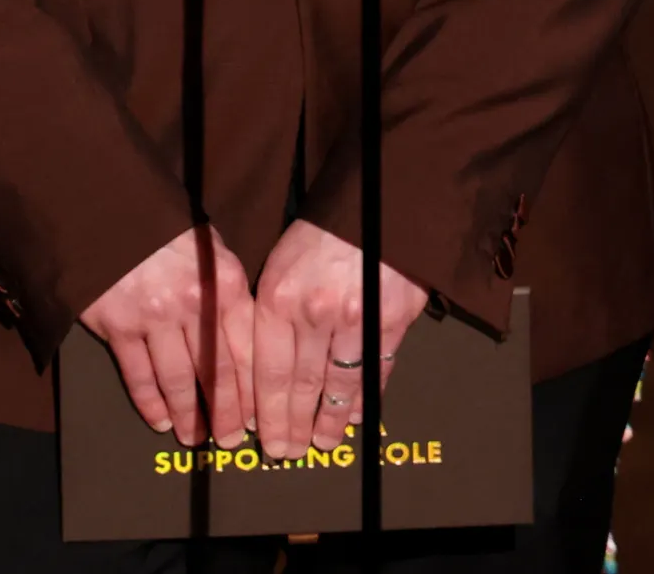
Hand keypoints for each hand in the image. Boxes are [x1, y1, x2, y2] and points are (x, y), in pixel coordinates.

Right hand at [79, 226, 254, 447]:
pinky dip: (150, 403)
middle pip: (216, 372)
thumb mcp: (208, 246)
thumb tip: (244, 334)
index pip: (247, 348)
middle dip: (227, 413)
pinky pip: (138, 375)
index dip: (254, 389)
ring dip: (189, 416)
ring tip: (195, 437)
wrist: (104, 206)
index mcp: (223, 282)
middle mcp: (193, 303)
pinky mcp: (117, 325)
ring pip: (177, 381)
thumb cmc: (161, 227)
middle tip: (230, 439)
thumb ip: (226, 288)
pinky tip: (160, 420)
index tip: (260, 416)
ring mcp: (153, 316)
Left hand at [251, 218, 429, 458]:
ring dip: (329, 421)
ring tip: (323, 444)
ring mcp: (355, 318)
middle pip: (300, 385)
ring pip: (338, 384)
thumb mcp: (280, 262)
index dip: (265, 411)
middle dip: (292, 425)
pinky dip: (364, 397)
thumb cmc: (322, 231)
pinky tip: (356, 416)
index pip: (265, 371)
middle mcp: (313, 311)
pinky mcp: (391, 318)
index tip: (261, 437)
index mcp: (278, 296)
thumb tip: (265, 368)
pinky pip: (375, 369)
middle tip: (288, 453)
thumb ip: (272, 311)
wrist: (376, 199)